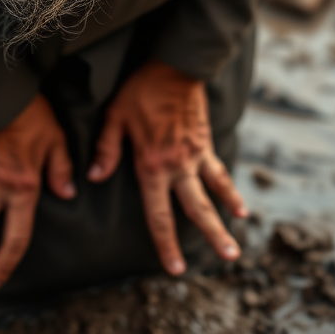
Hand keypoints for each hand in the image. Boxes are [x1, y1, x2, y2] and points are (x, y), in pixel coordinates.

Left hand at [87, 60, 246, 275]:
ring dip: (226, 221)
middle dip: (211, 238)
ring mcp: (195, 155)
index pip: (159, 213)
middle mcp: (177, 166)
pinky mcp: (205, 143)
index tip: (174, 268)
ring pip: (214, 195)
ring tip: (236, 247)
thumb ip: (107, 149)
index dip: (166, 243)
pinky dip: (230, 190)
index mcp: (152, 165)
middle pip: (197, 210)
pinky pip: (220, 172)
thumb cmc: (141, 90)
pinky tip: (239, 206)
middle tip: (226, 261)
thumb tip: (95, 177)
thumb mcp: (115, 116)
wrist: (175, 65)